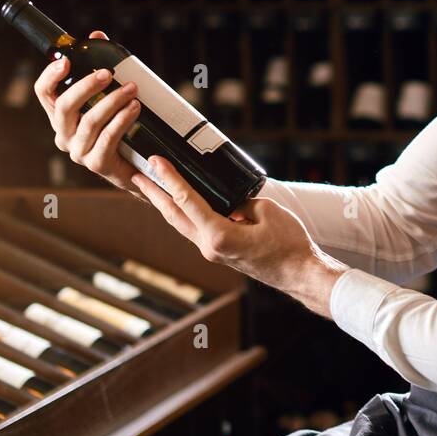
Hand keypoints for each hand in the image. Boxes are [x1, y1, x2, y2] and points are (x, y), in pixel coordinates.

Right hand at [33, 29, 143, 196]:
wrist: (138, 166)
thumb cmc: (120, 127)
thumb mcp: (108, 95)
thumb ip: (100, 66)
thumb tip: (97, 35)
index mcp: (61, 116)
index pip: (44, 93)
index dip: (50, 76)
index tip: (66, 61)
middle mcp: (64, 134)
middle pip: (64, 107)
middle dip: (85, 87)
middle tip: (107, 72)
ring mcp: (78, 152)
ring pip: (89, 122)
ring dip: (112, 102)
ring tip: (131, 89)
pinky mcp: (97, 164)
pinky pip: (107, 138)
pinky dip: (122, 120)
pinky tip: (134, 108)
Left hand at [130, 155, 349, 318]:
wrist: (298, 273)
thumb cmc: (289, 244)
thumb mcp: (268, 212)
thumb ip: (243, 202)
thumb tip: (230, 202)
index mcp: (219, 234)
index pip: (187, 200)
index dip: (170, 178)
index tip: (156, 161)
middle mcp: (209, 246)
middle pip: (174, 215)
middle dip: (154, 194)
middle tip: (138, 175)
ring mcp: (213, 252)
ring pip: (182, 224)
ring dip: (166, 205)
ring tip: (151, 188)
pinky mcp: (220, 253)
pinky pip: (196, 229)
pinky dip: (184, 214)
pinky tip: (181, 205)